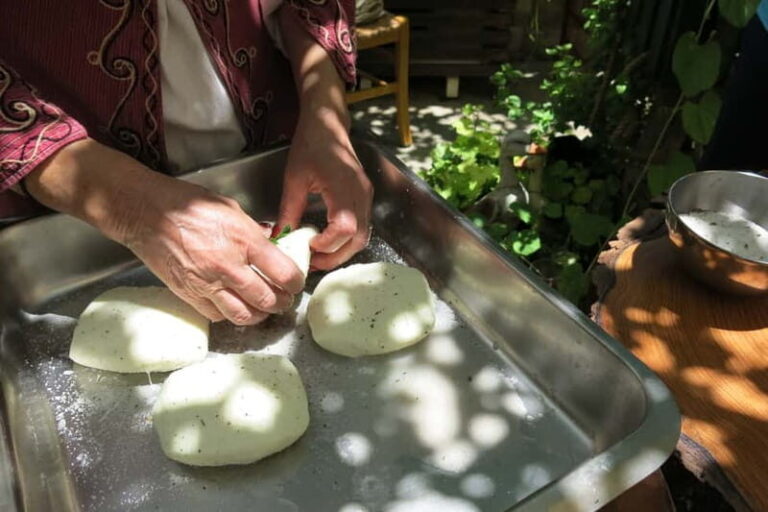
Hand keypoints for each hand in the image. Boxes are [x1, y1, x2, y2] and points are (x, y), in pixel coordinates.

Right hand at [25, 139, 304, 324]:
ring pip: (244, 315)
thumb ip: (254, 229)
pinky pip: (218, 316)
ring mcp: (207, 284)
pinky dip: (231, 315)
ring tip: (263, 307)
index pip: (284, 274)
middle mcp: (228, 266)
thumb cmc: (186, 204)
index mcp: (244, 241)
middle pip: (268, 300)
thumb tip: (272, 241)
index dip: (297, 282)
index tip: (296, 282)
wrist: (145, 213)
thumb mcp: (230, 208)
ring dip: (259, 315)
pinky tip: (235, 305)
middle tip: (284, 298)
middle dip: (282, 302)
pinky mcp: (189, 294)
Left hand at [277, 111, 372, 269]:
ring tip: (319, 255)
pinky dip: (347, 240)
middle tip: (313, 262)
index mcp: (344, 187)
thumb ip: (288, 210)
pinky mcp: (364, 198)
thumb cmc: (311, 145)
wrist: (328, 125)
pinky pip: (362, 227)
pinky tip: (328, 241)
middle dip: (336, 256)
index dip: (328, 244)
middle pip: (358, 238)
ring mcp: (366, 196)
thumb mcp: (294, 178)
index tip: (308, 246)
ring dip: (343, 251)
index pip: (344, 227)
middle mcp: (361, 194)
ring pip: (363, 236)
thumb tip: (279, 237)